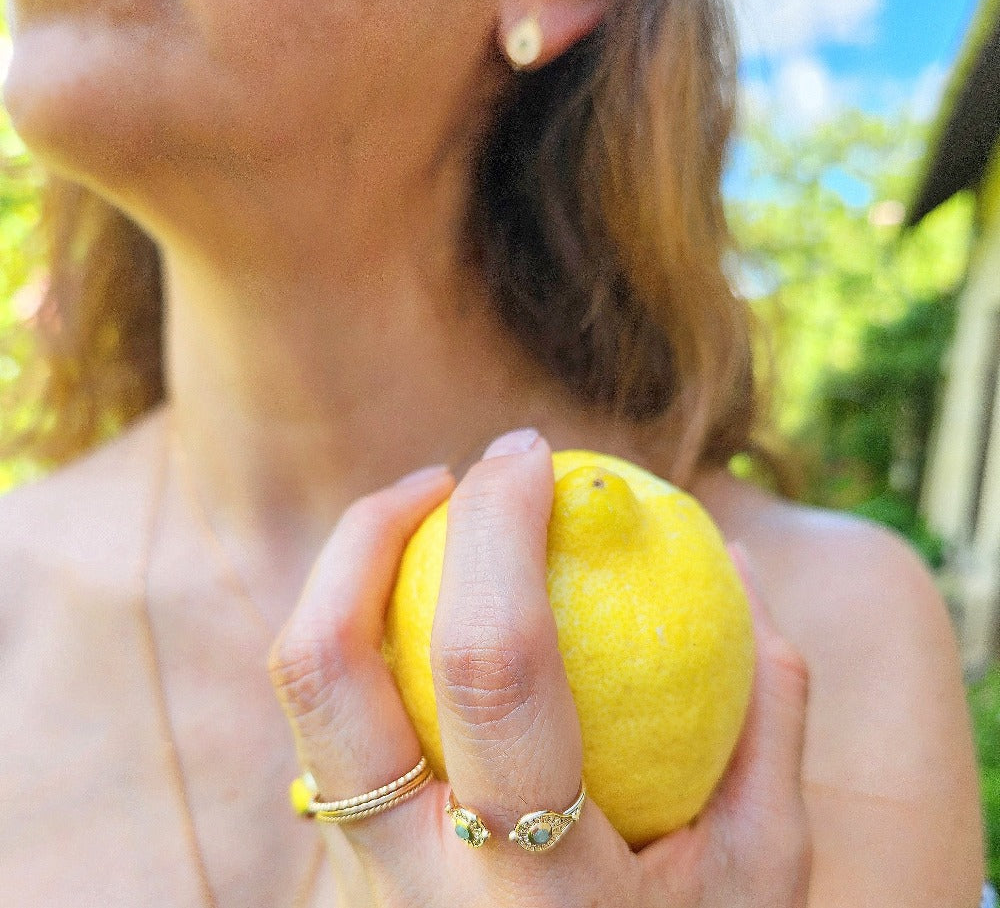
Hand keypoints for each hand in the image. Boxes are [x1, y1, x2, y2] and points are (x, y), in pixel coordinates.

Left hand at [269, 430, 810, 906]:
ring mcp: (357, 878)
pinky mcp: (342, 867)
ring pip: (303, 692)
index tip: (533, 455)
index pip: (491, 664)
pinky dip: (366, 631)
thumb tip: (740, 566)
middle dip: (372, 531)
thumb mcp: (764, 873)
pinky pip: (330, 720)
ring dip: (348, 574)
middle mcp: (409, 884)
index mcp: (532, 887)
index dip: (499, 528)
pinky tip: (435, 611)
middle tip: (451, 473)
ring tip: (431, 519)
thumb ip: (767, 718)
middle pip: (324, 668)